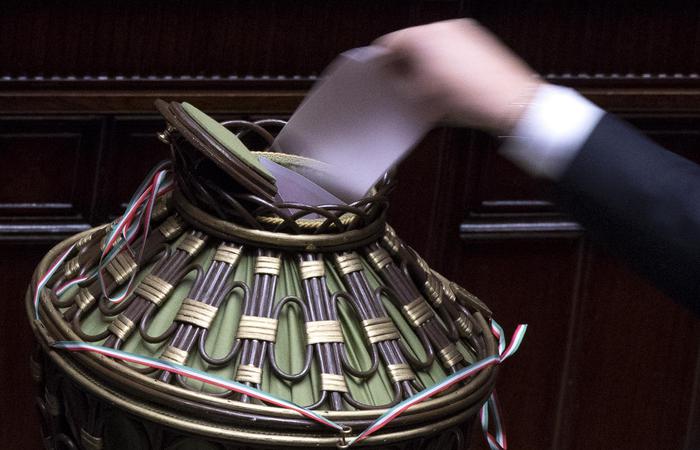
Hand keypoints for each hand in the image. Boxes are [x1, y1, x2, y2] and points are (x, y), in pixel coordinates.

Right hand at [375, 19, 543, 133]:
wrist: (511, 102)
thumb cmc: (469, 100)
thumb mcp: (421, 98)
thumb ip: (399, 82)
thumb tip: (393, 76)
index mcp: (422, 38)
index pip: (389, 43)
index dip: (382, 61)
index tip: (382, 74)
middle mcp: (441, 28)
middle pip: (411, 42)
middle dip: (405, 62)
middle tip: (405, 84)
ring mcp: (462, 31)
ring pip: (431, 44)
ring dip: (425, 61)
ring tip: (430, 87)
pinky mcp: (477, 38)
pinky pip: (450, 46)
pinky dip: (444, 60)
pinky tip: (449, 83)